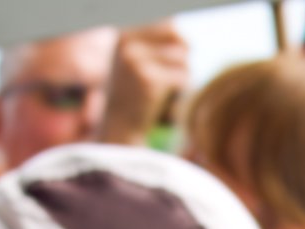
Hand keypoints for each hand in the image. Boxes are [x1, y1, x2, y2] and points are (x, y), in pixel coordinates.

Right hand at [99, 21, 189, 145]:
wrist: (119, 128)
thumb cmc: (134, 96)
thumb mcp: (137, 62)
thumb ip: (156, 45)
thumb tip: (186, 39)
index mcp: (124, 34)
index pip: (168, 24)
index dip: (179, 42)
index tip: (175, 61)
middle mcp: (127, 42)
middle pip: (179, 38)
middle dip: (183, 58)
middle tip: (170, 77)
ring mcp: (136, 60)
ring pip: (184, 60)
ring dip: (182, 77)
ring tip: (163, 90)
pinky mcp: (149, 80)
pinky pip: (183, 79)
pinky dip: (181, 92)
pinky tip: (163, 101)